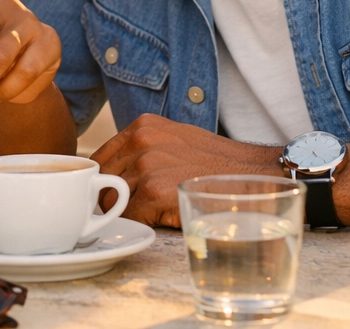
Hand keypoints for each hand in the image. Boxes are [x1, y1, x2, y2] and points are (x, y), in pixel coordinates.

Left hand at [91, 114, 280, 226]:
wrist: (250, 175)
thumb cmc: (214, 163)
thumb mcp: (174, 139)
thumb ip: (143, 148)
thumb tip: (110, 173)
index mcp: (142, 126)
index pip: (98, 158)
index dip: (100, 181)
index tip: (106, 195)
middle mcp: (140, 140)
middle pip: (100, 181)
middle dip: (110, 200)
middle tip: (130, 211)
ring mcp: (146, 164)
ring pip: (112, 201)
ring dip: (126, 213)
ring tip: (151, 214)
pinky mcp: (154, 190)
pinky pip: (130, 216)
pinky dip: (141, 223)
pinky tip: (161, 217)